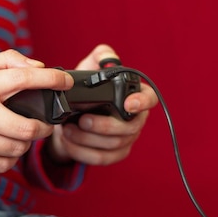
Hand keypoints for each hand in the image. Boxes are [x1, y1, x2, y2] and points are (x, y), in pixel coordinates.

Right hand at [0, 50, 71, 172]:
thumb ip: (6, 62)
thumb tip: (39, 68)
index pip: (23, 79)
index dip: (51, 80)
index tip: (65, 82)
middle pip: (27, 128)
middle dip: (44, 127)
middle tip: (44, 124)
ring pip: (17, 150)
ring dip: (25, 144)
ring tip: (19, 135)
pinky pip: (2, 166)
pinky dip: (10, 159)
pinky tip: (4, 148)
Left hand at [45, 44, 158, 165]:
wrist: (69, 117)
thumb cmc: (84, 91)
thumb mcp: (89, 69)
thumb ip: (100, 58)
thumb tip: (108, 59)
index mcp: (135, 96)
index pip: (149, 99)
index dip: (142, 102)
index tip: (127, 104)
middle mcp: (135, 119)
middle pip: (129, 129)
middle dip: (103, 126)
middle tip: (81, 120)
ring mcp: (126, 139)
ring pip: (113, 145)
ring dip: (87, 139)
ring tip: (67, 129)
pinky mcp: (113, 154)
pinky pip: (102, 158)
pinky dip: (82, 151)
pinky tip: (69, 142)